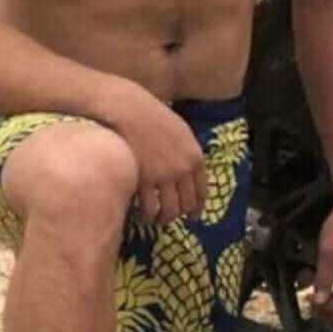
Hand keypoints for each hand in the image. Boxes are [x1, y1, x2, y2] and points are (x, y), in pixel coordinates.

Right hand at [105, 81, 207, 226]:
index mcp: (195, 157)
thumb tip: (188, 170)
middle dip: (180, 215)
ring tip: (154, 220)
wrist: (130, 111)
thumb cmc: (153, 117)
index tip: (194, 216)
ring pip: (169, 210)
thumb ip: (187, 153)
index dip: (198, 206)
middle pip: (187, 204)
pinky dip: (146, 216)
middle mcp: (183, 169)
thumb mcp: (181, 132)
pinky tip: (141, 216)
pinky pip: (149, 207)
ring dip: (163, 219)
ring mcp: (164, 176)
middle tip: (170, 219)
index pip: (202, 190)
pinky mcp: (145, 180)